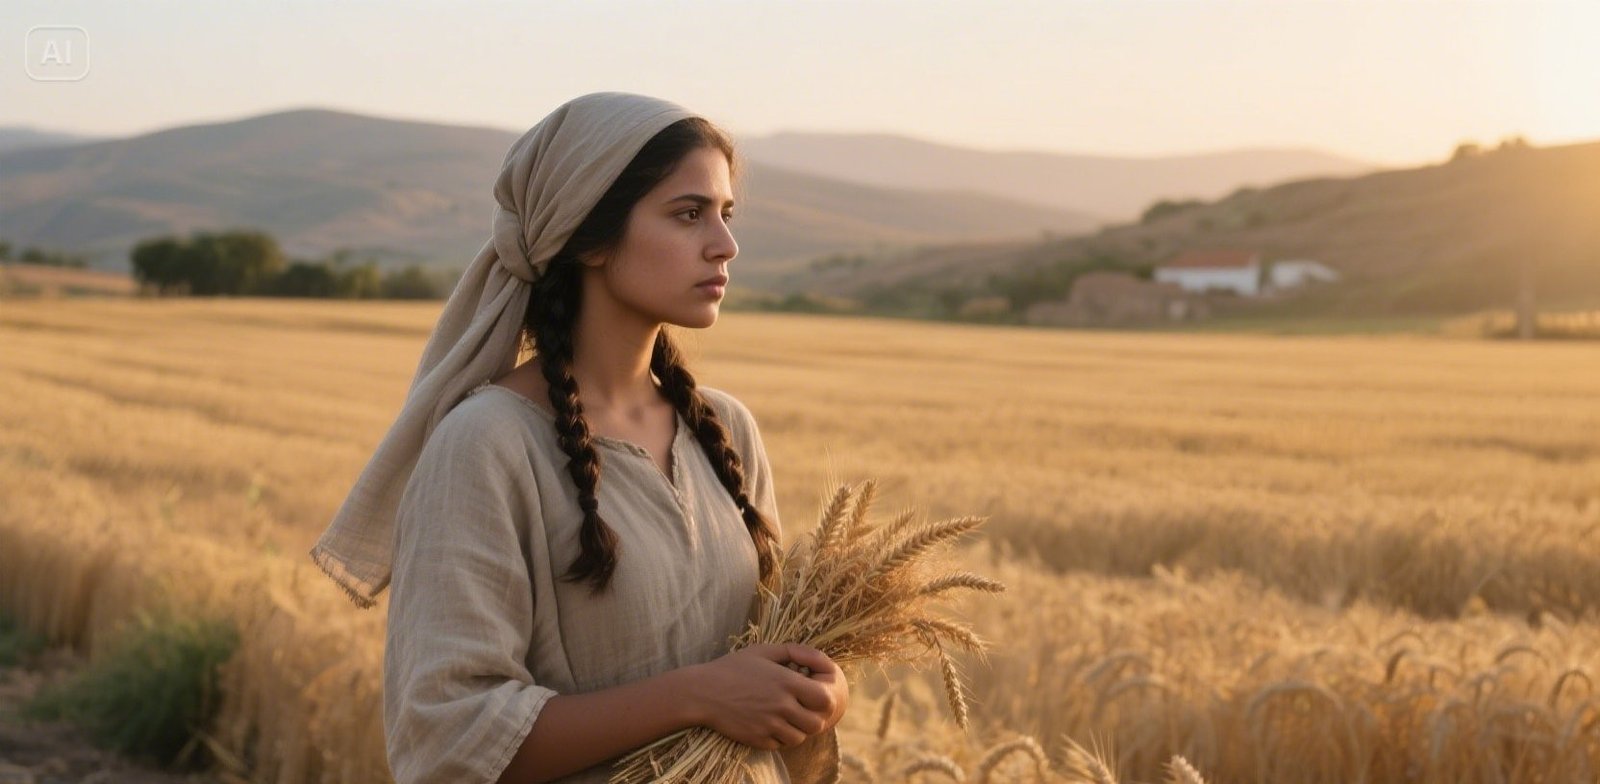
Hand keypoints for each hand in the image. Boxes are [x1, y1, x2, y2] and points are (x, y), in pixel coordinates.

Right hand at [687, 643, 839, 750]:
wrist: (702, 692)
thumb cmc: (732, 668)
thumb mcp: (762, 651)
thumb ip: (791, 652)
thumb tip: (812, 658)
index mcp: (786, 682)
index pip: (825, 698)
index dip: (825, 695)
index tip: (814, 690)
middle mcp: (781, 706)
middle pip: (817, 722)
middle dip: (815, 715)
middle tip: (804, 706)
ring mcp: (769, 725)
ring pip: (801, 737)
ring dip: (799, 728)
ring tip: (788, 716)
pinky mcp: (758, 739)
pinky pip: (781, 745)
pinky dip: (782, 737)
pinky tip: (773, 724)